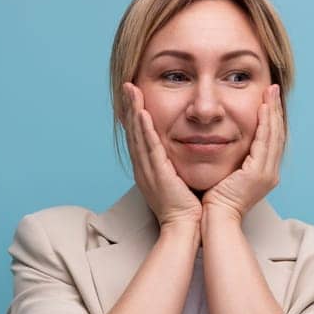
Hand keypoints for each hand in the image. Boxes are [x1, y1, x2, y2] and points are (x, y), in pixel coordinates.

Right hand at [121, 82, 202, 229]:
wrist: (184, 228)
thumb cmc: (186, 209)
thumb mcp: (178, 181)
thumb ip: (176, 166)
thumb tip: (183, 153)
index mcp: (148, 169)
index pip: (140, 137)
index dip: (135, 116)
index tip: (135, 96)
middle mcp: (144, 168)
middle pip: (134, 132)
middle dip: (129, 107)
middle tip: (127, 85)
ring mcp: (148, 171)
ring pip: (138, 135)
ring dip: (134, 111)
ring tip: (130, 90)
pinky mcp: (157, 174)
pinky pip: (149, 147)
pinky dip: (145, 129)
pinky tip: (142, 113)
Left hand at [202, 83, 284, 224]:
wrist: (216, 220)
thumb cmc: (215, 202)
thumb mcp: (227, 176)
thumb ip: (232, 161)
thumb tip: (223, 144)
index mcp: (263, 174)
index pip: (270, 140)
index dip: (270, 118)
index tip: (267, 99)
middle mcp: (270, 173)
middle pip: (276, 134)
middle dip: (274, 110)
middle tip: (273, 89)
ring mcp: (267, 173)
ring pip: (273, 135)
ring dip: (272, 111)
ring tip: (270, 92)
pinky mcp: (258, 173)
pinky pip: (264, 142)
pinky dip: (264, 123)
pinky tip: (262, 108)